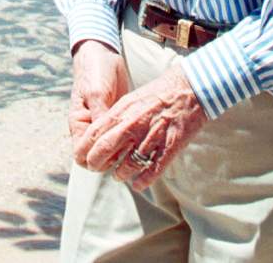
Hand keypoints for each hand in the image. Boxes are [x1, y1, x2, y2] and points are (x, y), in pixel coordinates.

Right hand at [68, 39, 129, 163]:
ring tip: (139, 148)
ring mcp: (104, 124)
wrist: (104, 53)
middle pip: (98, 157)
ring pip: (112, 150)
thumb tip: (105, 145)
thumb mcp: (97, 94)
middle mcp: (90, 128)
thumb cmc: (95, 72)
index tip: (113, 155)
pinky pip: (122, 137)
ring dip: (122, 152)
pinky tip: (143, 139)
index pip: (81, 155)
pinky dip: (129, 141)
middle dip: (112, 160)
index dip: (95, 161)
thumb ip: (100, 118)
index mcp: (79, 124)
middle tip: (129, 153)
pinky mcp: (117, 119)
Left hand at [75, 64, 206, 191]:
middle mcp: (133, 125)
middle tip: (96, 169)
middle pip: (105, 150)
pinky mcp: (169, 147)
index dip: (85, 150)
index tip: (84, 158)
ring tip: (119, 176)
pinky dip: (142, 181)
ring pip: (128, 165)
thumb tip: (98, 135)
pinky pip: (152, 170)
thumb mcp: (130, 100)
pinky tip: (138, 184)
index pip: (94, 135)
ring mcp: (151, 137)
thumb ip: (114, 117)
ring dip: (120, 174)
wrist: (189, 88)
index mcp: (122, 112)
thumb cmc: (157, 94)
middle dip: (96, 164)